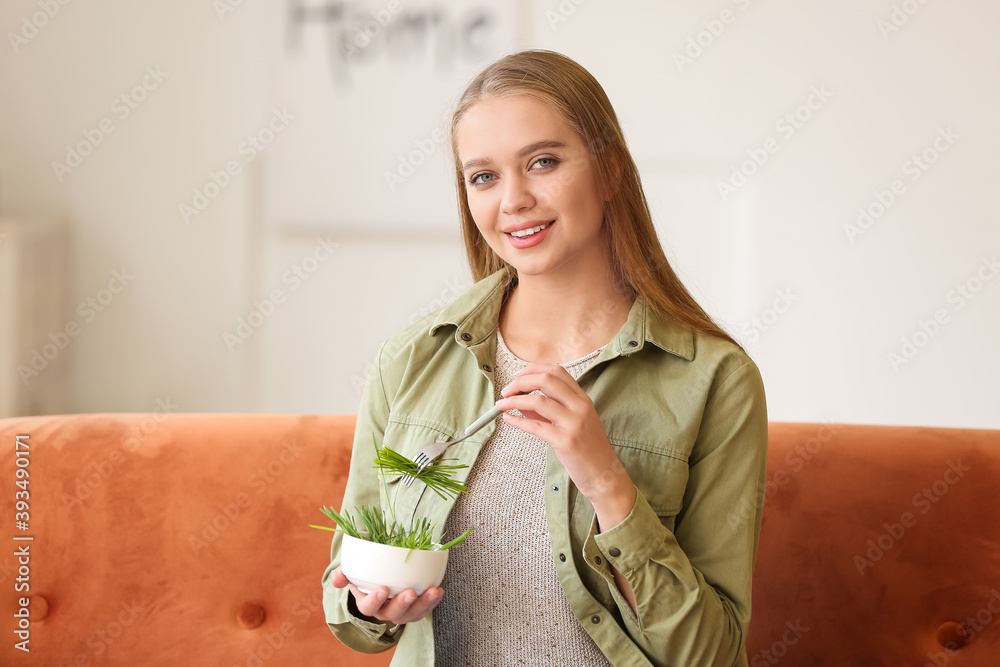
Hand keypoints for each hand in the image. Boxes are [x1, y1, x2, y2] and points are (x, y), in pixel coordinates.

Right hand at [330, 565, 443, 624]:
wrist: (382, 576)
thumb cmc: (367, 573)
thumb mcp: (353, 571)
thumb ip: (344, 573)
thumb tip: (338, 579)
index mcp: (367, 602)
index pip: (368, 607)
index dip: (375, 600)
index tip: (383, 589)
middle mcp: (384, 611)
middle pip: (392, 613)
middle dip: (402, 604)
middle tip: (410, 592)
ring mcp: (401, 612)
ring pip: (412, 614)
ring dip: (423, 604)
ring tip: (433, 592)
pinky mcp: (415, 609)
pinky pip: (425, 610)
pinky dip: (433, 602)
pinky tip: (438, 591)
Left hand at [494, 363, 635, 524]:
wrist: (604, 475)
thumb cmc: (586, 449)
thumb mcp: (572, 422)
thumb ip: (547, 410)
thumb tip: (520, 399)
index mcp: (583, 398)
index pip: (557, 371)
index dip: (534, 369)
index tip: (517, 375)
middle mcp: (580, 406)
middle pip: (546, 380)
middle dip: (521, 381)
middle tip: (506, 390)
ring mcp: (574, 423)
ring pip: (538, 400)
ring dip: (514, 400)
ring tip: (501, 404)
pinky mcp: (566, 441)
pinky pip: (535, 426)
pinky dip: (517, 421)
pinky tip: (508, 419)